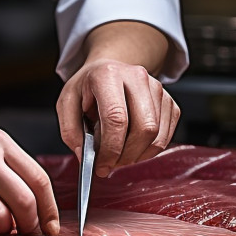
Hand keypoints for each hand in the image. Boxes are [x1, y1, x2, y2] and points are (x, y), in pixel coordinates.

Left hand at [56, 22, 179, 174]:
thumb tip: (86, 157)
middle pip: (144, 128)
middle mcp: (136, 77)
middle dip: (126, 155)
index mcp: (107, 74)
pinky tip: (132, 146)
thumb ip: (71, 131)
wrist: (108, 70)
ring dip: (137, 155)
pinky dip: (148, 150)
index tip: (101, 166)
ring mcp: (157, 88)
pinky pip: (165, 137)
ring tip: (119, 153)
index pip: (116, 117)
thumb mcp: (66, 104)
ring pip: (156, 136)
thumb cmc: (87, 88)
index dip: (111, 148)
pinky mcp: (169, 101)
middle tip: (110, 164)